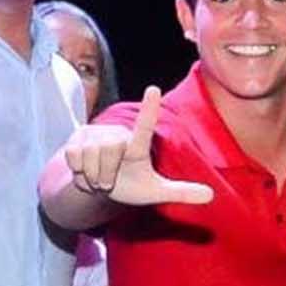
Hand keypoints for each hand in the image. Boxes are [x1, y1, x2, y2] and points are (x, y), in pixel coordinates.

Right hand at [61, 86, 212, 207]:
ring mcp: (95, 135)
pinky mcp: (75, 139)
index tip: (153, 89)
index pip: (145, 127)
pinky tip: (85, 171)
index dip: (149, 108)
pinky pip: (74, 158)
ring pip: (91, 157)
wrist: (98, 187)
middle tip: (109, 180)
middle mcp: (118, 134)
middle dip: (106, 175)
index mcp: (138, 145)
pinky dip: (79, 173)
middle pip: (110, 152)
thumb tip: (211, 196)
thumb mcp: (154, 192)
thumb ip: (181, 192)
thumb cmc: (130, 184)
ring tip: (98, 175)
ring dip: (93, 176)